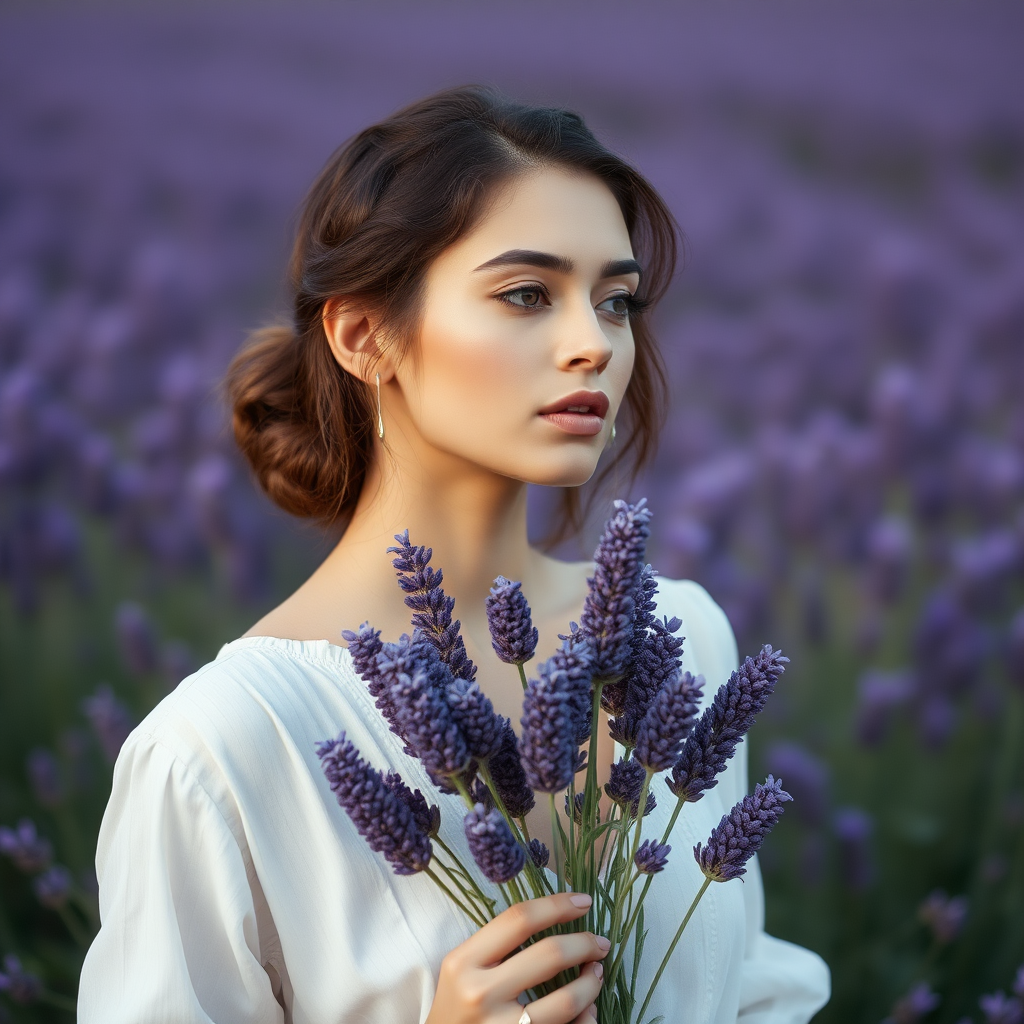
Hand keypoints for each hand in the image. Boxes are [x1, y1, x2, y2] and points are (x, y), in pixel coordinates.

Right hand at [425, 892, 606, 1023]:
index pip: (519, 919)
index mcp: (465, 961)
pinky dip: (585, 1018)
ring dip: (591, 983)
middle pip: (549, 954)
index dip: (557, 905)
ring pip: (566, 1001)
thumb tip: (559, 920)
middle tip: (600, 942)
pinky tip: (588, 1009)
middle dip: (584, 943)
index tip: (583, 901)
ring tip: (597, 972)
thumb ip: (499, 944)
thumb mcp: (464, 967)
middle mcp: (480, 993)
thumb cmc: (457, 1005)